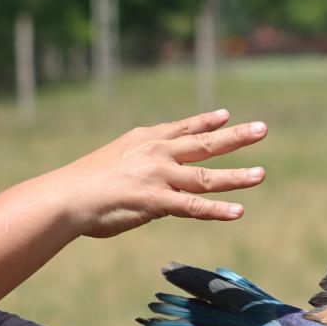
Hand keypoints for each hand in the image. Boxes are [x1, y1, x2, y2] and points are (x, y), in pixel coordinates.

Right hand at [50, 108, 268, 238]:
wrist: (63, 197)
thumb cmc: (83, 185)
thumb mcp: (115, 164)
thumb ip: (140, 169)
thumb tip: (155, 183)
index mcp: (145, 141)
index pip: (183, 128)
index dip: (206, 121)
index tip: (225, 114)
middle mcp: (157, 153)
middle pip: (205, 144)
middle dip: (236, 136)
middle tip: (263, 128)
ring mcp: (159, 176)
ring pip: (206, 176)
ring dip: (237, 176)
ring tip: (261, 174)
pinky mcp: (157, 201)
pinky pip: (194, 207)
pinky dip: (218, 210)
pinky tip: (239, 211)